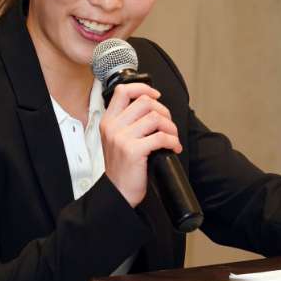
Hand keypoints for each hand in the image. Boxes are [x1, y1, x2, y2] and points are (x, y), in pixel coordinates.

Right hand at [100, 82, 181, 206]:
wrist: (117, 192)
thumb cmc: (121, 167)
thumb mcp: (115, 139)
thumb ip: (126, 121)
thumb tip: (151, 106)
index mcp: (108, 121)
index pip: (123, 91)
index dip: (142, 88)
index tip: (155, 95)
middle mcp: (113, 127)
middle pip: (145, 102)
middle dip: (163, 111)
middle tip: (167, 124)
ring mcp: (122, 138)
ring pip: (155, 117)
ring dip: (170, 127)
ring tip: (172, 137)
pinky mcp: (133, 151)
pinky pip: (161, 137)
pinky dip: (172, 141)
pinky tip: (172, 148)